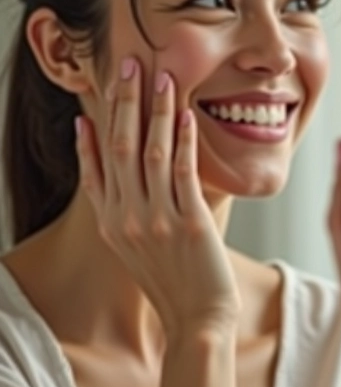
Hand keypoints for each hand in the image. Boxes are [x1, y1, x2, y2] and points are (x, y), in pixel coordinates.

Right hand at [76, 57, 240, 338]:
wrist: (198, 320)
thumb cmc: (173, 282)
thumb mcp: (134, 250)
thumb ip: (125, 213)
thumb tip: (123, 180)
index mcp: (111, 224)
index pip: (96, 165)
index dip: (96, 126)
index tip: (98, 94)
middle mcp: (127, 219)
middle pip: (120, 149)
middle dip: (124, 103)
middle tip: (128, 65)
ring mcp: (156, 220)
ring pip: (151, 153)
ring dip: (156, 112)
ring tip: (161, 78)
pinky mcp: (190, 222)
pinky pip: (184, 172)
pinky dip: (184, 140)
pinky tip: (187, 115)